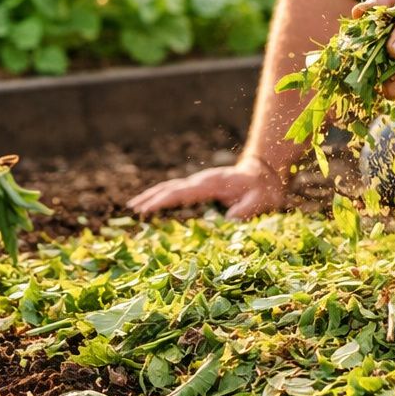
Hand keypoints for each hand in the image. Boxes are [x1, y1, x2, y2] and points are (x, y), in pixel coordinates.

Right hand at [127, 153, 289, 219]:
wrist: (264, 175)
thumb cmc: (262, 190)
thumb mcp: (260, 201)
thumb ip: (247, 209)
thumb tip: (229, 220)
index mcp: (211, 183)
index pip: (181, 191)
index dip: (163, 200)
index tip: (146, 208)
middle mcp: (201, 181)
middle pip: (170, 187)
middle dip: (150, 197)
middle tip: (130, 207)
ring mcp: (200, 183)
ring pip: (171, 187)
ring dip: (152, 195)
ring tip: (134, 205)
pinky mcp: (201, 187)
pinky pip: (177, 191)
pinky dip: (163, 196)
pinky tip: (153, 204)